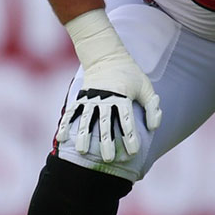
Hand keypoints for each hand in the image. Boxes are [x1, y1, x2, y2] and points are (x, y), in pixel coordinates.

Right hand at [59, 9, 161, 161]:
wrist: (107, 56)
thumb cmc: (131, 75)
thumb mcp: (146, 87)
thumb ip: (152, 107)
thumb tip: (153, 128)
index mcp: (123, 95)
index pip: (127, 119)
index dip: (130, 135)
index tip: (133, 151)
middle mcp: (106, 97)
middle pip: (106, 122)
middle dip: (107, 141)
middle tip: (108, 158)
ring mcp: (91, 97)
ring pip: (87, 119)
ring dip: (84, 135)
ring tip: (82, 150)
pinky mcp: (81, 97)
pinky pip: (72, 112)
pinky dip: (65, 124)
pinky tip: (61, 138)